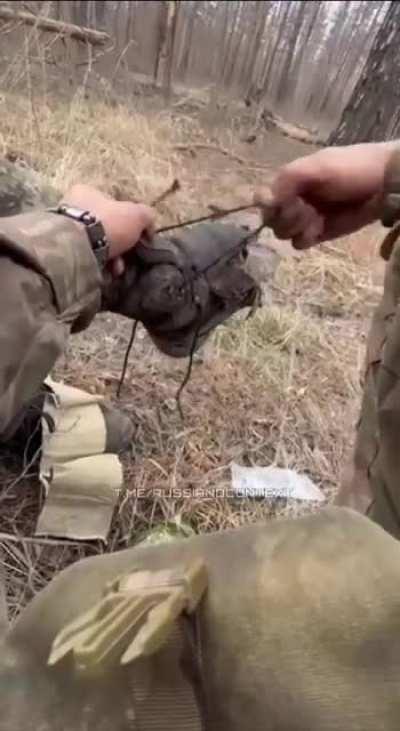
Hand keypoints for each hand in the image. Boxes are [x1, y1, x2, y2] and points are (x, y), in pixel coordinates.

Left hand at [62, 184, 154, 274]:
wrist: (78, 246)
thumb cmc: (108, 223)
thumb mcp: (137, 214)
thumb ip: (147, 216)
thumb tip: (148, 227)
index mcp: (87, 192)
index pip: (112, 205)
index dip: (127, 222)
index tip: (136, 238)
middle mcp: (71, 206)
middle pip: (104, 228)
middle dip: (119, 245)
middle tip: (126, 258)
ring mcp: (63, 229)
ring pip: (95, 244)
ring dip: (110, 258)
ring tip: (116, 269)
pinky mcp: (61, 249)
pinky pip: (85, 257)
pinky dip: (96, 264)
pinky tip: (104, 272)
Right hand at [254, 142, 395, 248]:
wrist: (383, 185)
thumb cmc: (351, 169)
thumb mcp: (318, 166)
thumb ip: (289, 179)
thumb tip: (265, 200)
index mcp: (290, 180)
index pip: (262, 197)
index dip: (266, 204)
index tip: (279, 203)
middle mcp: (293, 200)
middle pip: (269, 218)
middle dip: (284, 216)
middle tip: (304, 208)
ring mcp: (304, 219)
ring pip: (282, 233)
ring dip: (295, 227)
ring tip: (314, 218)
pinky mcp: (317, 234)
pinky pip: (299, 243)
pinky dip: (305, 238)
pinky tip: (318, 229)